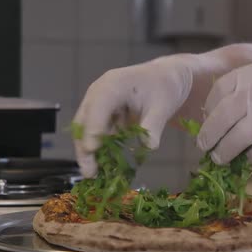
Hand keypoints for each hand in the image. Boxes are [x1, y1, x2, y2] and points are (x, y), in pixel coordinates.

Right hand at [74, 45, 251, 176]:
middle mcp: (99, 92)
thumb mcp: (163, 105)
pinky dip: (101, 148)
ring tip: (96, 174)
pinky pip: (97, 132)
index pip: (97, 108)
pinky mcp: (104, 114)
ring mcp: (99, 103)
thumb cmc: (166, 86)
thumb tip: (147, 147)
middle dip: (85, 147)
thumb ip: (153, 126)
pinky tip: (107, 164)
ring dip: (90, 151)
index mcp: (112, 84)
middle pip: (84, 121)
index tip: (93, 149)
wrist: (168, 77)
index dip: (93, 128)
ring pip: (87, 129)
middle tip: (89, 173)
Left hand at [197, 56, 251, 163]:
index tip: (208, 119)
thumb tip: (240, 103)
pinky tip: (251, 160)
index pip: (222, 88)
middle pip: (222, 115)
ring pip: (236, 136)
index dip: (211, 107)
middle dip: (209, 133)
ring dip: (225, 150)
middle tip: (205, 146)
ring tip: (220, 159)